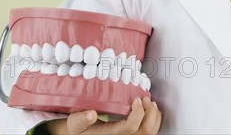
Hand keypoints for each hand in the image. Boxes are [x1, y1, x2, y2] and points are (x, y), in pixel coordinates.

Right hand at [45, 97, 161, 133]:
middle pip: (145, 131)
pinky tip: (151, 110)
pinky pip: (150, 132)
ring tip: (150, 103)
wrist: (81, 134)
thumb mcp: (75, 123)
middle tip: (145, 98)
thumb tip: (91, 114)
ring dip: (154, 116)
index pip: (130, 127)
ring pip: (150, 132)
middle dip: (149, 112)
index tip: (136, 99)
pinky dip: (155, 120)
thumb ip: (82, 118)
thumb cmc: (79, 128)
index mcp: (110, 134)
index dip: (137, 113)